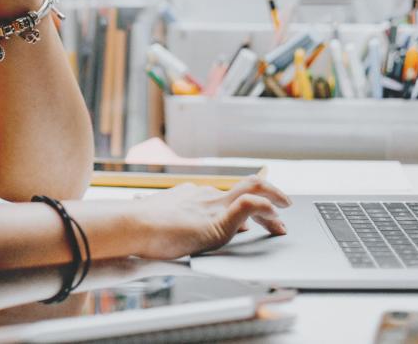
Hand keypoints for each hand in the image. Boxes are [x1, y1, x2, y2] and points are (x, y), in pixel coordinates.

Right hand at [128, 177, 290, 259]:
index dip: (246, 203)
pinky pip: (249, 205)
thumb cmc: (141, 230)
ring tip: (285, 211)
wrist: (132, 225)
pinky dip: (265, 207)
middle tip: (283, 208)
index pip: (226, 194)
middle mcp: (204, 196)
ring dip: (274, 199)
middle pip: (244, 186)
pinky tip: (274, 215)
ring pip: (253, 190)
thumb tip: (184, 230)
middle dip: (268, 195)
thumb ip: (181, 224)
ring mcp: (211, 204)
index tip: (256, 216)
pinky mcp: (216, 218)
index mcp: (192, 197)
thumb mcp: (165, 225)